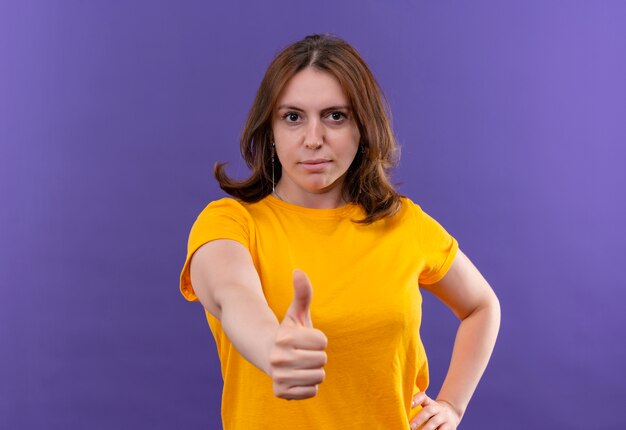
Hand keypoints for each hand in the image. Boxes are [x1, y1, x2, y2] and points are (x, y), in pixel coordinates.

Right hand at [268, 270, 327, 399]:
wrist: (266, 354)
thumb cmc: (287, 332)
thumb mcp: (296, 313)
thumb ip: (302, 293)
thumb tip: (298, 271)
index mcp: (285, 337)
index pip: (322, 341)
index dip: (317, 339)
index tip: (305, 339)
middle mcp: (279, 358)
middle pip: (322, 360)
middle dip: (317, 355)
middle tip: (303, 353)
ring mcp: (279, 376)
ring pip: (319, 377)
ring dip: (313, 370)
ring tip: (300, 364)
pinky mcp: (281, 392)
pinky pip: (312, 391)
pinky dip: (308, 386)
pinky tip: (297, 377)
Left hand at [410, 392, 460, 429]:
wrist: (452, 414)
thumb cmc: (433, 413)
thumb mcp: (427, 407)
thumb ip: (417, 409)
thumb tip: (402, 416)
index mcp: (429, 402)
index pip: (422, 397)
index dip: (416, 399)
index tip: (410, 404)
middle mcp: (437, 408)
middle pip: (428, 411)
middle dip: (418, 419)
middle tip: (411, 426)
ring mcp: (444, 417)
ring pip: (434, 422)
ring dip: (426, 428)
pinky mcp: (450, 426)